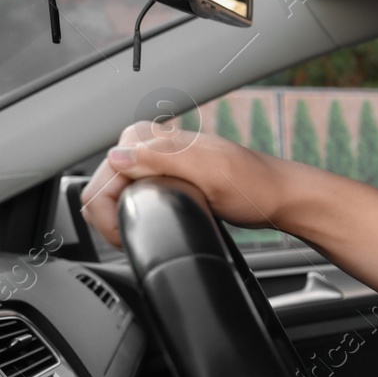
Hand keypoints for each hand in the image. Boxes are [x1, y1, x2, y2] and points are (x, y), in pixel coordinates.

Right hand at [80, 120, 300, 249]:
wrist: (278, 198)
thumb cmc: (254, 186)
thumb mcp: (209, 173)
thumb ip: (162, 160)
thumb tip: (118, 157)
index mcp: (145, 137)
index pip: (99, 181)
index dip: (107, 217)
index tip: (129, 238)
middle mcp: (143, 145)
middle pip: (101, 189)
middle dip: (113, 219)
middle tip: (141, 239)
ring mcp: (151, 162)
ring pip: (113, 196)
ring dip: (123, 218)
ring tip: (151, 230)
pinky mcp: (161, 177)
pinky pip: (130, 197)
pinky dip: (135, 215)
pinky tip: (155, 223)